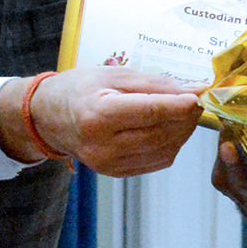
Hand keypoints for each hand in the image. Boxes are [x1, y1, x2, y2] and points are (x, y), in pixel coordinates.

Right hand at [15, 64, 201, 177]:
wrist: (49, 117)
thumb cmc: (81, 88)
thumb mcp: (114, 75)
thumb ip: (155, 83)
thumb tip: (193, 89)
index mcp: (97, 115)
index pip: (148, 112)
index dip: (178, 105)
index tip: (198, 96)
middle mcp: (102, 145)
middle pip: (160, 133)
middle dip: (185, 117)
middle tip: (194, 100)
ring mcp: (108, 163)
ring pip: (164, 150)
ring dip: (182, 132)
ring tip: (184, 113)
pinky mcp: (115, 172)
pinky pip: (156, 161)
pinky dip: (170, 144)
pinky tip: (170, 129)